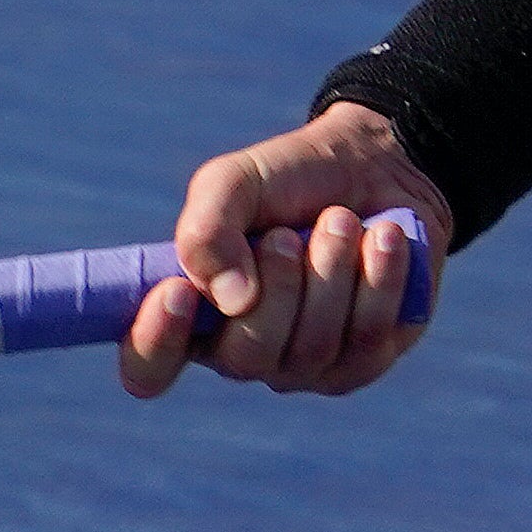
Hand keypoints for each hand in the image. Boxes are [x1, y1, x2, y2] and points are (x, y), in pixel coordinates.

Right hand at [115, 103, 448, 400]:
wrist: (377, 164)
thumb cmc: (291, 178)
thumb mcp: (235, 181)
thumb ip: (207, 230)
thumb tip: (231, 302)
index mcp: (193, 314)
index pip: (148, 368)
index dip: (154, 343)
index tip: (179, 292)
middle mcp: (243, 351)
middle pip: (247, 357)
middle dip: (277, 283)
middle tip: (289, 232)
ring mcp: (305, 365)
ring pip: (313, 349)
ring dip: (331, 271)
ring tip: (342, 220)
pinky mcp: (364, 360)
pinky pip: (369, 342)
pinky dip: (379, 279)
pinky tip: (383, 238)